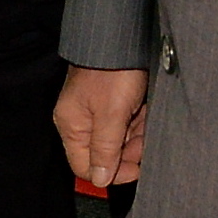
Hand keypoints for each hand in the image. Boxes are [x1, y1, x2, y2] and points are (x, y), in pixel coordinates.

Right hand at [56, 65, 149, 188]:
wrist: (123, 37)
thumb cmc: (112, 73)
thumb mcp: (110, 115)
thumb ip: (104, 150)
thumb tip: (99, 180)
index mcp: (71, 125)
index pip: (85, 166)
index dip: (110, 173)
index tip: (135, 169)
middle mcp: (81, 120)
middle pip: (104, 153)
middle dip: (129, 150)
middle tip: (145, 139)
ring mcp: (96, 111)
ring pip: (119, 139)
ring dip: (137, 135)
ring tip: (145, 118)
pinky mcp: (111, 101)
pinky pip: (126, 122)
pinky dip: (138, 121)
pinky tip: (145, 110)